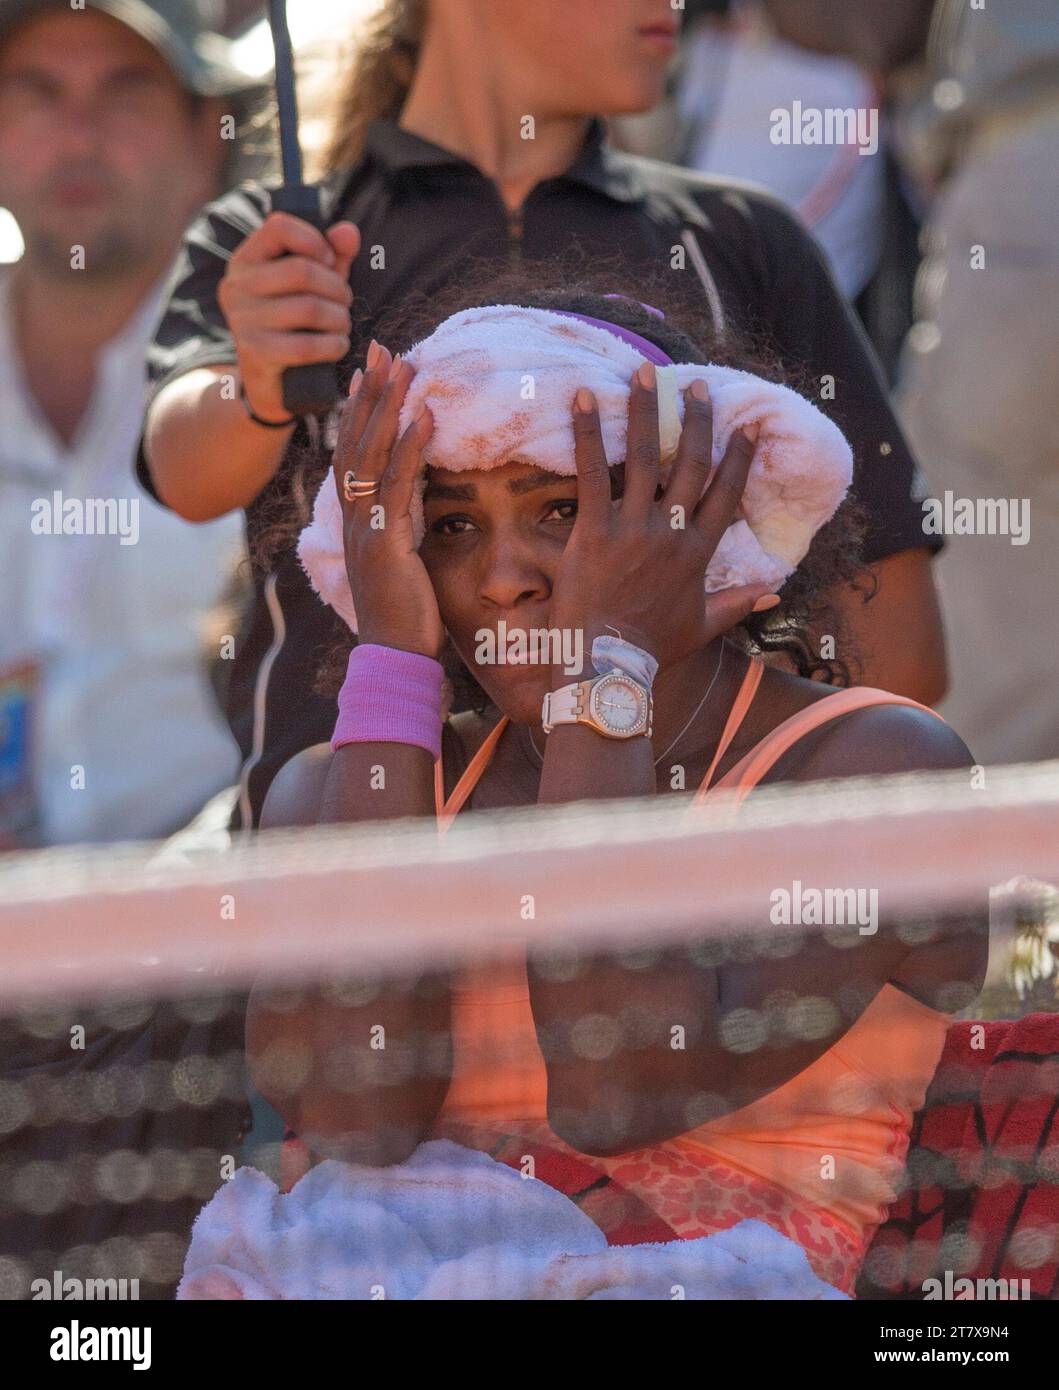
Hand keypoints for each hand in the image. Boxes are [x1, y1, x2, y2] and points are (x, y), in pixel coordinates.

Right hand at [219, 213, 359, 421]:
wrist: (271, 382)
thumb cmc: (295, 324)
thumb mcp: (312, 285)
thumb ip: (331, 255)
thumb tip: (349, 232)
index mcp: (246, 260)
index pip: (280, 226)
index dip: (315, 240)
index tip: (329, 261)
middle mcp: (237, 286)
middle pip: (302, 271)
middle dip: (337, 288)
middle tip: (345, 302)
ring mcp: (242, 320)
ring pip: (309, 309)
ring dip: (339, 319)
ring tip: (342, 325)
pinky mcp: (255, 353)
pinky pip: (306, 345)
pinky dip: (332, 345)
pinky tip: (337, 346)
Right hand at [331, 343, 443, 659]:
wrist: (395, 659)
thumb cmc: (406, 618)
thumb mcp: (403, 562)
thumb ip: (405, 526)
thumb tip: (418, 499)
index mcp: (357, 522)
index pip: (354, 454)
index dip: (360, 411)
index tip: (369, 372)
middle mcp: (353, 519)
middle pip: (356, 442)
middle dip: (370, 392)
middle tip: (382, 348)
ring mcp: (365, 529)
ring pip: (372, 454)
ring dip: (388, 406)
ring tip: (404, 365)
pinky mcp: (386, 542)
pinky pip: (397, 485)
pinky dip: (410, 447)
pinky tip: (425, 416)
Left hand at [548, 365, 775, 677]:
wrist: (609, 665)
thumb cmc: (653, 648)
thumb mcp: (703, 626)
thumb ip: (738, 603)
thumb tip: (775, 590)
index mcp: (698, 553)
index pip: (725, 494)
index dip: (738, 458)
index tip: (746, 427)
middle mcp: (671, 532)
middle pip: (690, 465)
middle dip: (695, 422)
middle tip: (696, 388)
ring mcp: (633, 527)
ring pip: (643, 457)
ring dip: (644, 411)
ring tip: (645, 374)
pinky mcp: (594, 529)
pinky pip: (591, 471)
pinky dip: (586, 433)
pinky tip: (581, 397)